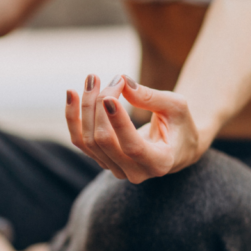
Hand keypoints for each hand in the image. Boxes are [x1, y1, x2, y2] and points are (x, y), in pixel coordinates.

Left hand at [66, 74, 199, 183]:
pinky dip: (73, 117)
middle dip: (101, 106)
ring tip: (93, 78)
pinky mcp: (101, 160)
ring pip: (88, 140)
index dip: (118, 123)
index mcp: (160, 162)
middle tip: (112, 79)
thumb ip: (151, 97)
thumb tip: (123, 82)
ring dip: (86, 107)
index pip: (132, 147)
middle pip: (104, 141)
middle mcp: (135, 172)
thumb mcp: (176, 107)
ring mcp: (115, 169)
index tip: (109, 97)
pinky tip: (72, 94)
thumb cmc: (179, 123)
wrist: (176, 144)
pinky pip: (79, 140)